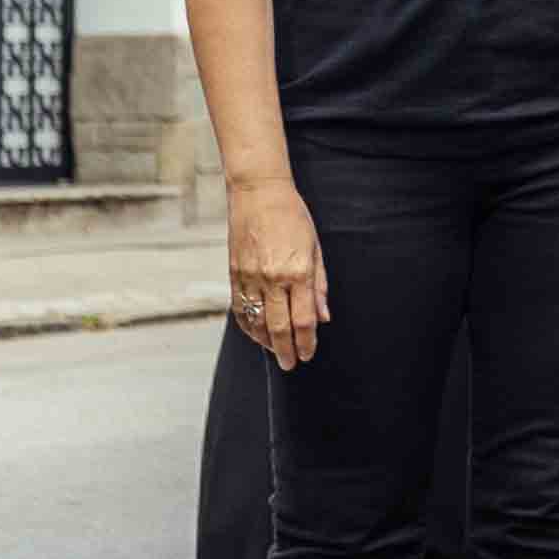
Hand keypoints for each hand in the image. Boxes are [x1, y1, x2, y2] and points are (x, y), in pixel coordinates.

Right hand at [224, 182, 329, 366]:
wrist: (258, 194)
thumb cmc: (292, 217)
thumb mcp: (316, 248)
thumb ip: (319, 285)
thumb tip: (324, 317)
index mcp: (298, 272)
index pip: (303, 319)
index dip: (306, 341)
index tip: (308, 354)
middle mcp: (272, 278)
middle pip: (279, 326)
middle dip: (286, 349)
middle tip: (291, 364)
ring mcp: (250, 277)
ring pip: (257, 321)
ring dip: (266, 342)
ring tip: (276, 352)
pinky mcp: (234, 274)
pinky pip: (240, 308)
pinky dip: (248, 326)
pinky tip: (255, 335)